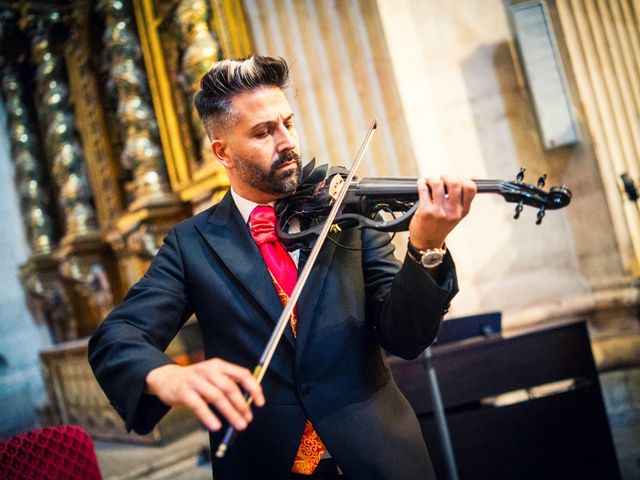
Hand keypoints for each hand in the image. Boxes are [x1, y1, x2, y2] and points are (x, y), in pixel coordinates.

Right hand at [145, 358, 264, 431]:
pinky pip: (198, 405)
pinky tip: (216, 426)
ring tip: (239, 425)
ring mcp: (196, 380)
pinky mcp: (184, 392)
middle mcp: (209, 370)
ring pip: (217, 397)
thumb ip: (228, 385)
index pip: (242, 374)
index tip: (260, 402)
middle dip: (242, 404)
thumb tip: (248, 403)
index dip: (253, 388)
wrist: (166, 378)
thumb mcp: (212, 376)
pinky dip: (208, 416)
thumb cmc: (195, 380)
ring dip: (231, 413)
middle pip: (230, 387)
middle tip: (249, 419)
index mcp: (219, 365)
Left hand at [408, 176, 476, 249]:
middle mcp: (454, 212)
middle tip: (440, 180)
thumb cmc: (440, 225)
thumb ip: (463, 196)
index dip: (463, 179)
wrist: (427, 242)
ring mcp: (440, 212)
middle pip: (454, 182)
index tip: (455, 179)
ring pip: (438, 184)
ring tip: (429, 182)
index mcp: (463, 211)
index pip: (470, 188)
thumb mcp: (456, 213)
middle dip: (446, 176)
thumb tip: (475, 177)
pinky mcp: (426, 212)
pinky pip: (423, 189)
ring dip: (432, 179)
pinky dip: (421, 183)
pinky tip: (421, 184)